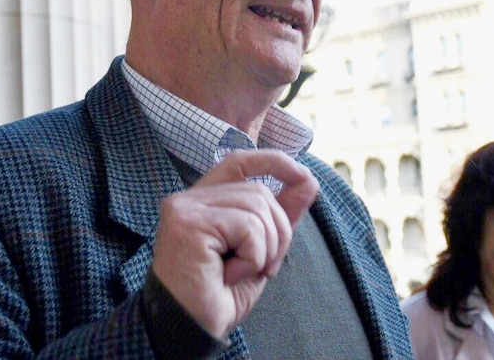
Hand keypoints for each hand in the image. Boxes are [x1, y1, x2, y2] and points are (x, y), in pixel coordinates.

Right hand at [150, 149, 318, 337]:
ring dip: (265, 248)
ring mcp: (185, 208)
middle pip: (259, 191)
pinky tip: (229, 275)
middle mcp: (189, 199)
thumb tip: (308, 181)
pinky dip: (253, 256)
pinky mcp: (187, 222)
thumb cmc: (218, 296)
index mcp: (203, 202)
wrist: (189, 330)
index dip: (273, 161)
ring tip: (241, 272)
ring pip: (257, 206)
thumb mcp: (260, 252)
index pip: (239, 162)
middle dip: (278, 231)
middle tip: (263, 267)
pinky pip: (247, 227)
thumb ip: (280, 216)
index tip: (303, 174)